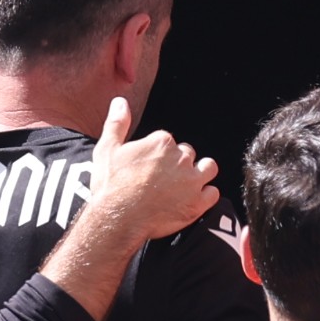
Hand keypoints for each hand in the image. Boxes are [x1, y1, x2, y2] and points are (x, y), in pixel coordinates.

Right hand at [88, 98, 219, 242]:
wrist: (118, 218)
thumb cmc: (111, 185)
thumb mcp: (106, 149)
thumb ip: (117, 123)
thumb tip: (120, 101)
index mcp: (161, 142)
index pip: (168, 142)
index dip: (158, 155)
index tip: (149, 168)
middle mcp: (180, 158)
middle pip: (188, 154)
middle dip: (178, 165)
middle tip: (163, 181)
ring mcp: (191, 181)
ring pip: (208, 168)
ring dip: (199, 174)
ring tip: (184, 186)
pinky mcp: (197, 203)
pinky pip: (213, 193)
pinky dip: (205, 197)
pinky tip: (191, 201)